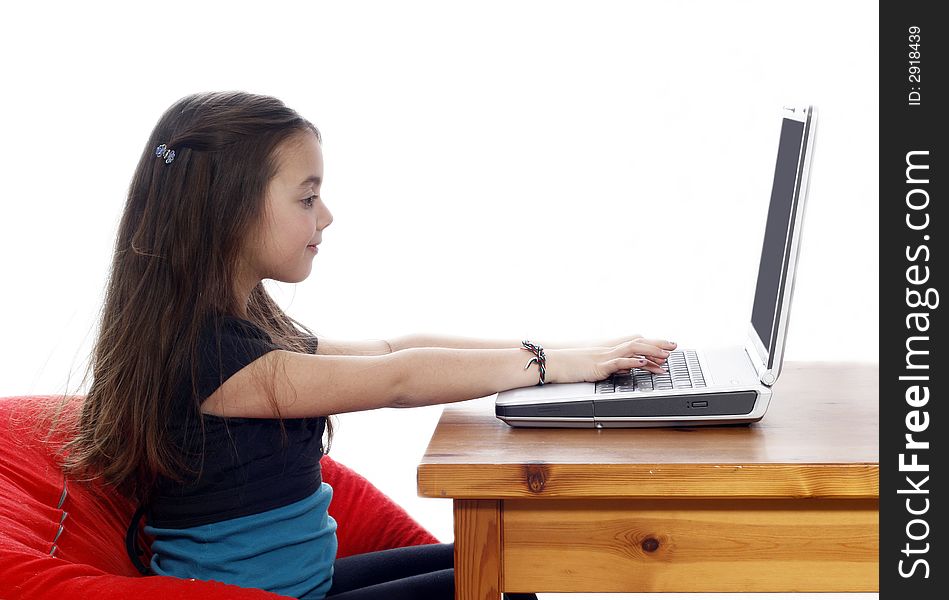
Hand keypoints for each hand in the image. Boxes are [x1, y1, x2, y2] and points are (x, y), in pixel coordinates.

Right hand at [545, 338, 676, 383]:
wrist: (554, 363)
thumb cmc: (571, 366)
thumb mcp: (595, 366)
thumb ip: (612, 367)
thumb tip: (627, 371)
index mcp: (609, 350)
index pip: (635, 344)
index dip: (652, 344)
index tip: (667, 347)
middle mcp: (610, 350)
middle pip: (638, 342)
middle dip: (658, 344)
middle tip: (674, 346)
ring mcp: (605, 356)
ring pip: (632, 349)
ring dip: (650, 351)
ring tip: (665, 354)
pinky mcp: (599, 365)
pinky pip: (618, 362)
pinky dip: (632, 362)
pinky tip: (643, 363)